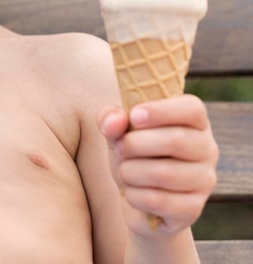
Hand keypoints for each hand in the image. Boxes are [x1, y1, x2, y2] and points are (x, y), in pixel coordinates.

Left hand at [98, 94, 218, 235]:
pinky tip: (131, 191)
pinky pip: (160, 201)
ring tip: (124, 170)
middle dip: (136, 143)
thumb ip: (111, 117)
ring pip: (165, 174)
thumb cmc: (132, 149)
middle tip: (119, 147)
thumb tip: (114, 121)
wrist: (136, 192)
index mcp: (193, 121)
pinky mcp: (194, 208)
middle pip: (177, 140)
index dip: (161, 110)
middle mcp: (207, 148)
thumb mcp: (117, 128)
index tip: (134, 116)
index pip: (192, 108)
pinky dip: (135, 195)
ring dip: (131, 171)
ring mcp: (204, 180)